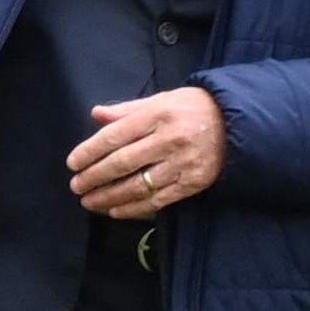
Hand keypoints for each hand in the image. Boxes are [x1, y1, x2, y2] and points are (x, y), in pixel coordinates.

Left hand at [70, 87, 227, 220]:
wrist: (236, 123)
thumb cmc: (193, 108)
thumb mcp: (161, 100)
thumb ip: (127, 110)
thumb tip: (96, 114)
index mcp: (157, 115)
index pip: (115, 136)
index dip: (90, 151)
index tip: (73, 163)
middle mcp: (169, 139)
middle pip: (122, 163)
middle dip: (94, 177)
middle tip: (76, 186)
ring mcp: (182, 163)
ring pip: (137, 185)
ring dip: (109, 197)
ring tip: (89, 202)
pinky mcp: (193, 183)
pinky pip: (157, 200)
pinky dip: (133, 208)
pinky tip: (115, 210)